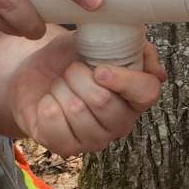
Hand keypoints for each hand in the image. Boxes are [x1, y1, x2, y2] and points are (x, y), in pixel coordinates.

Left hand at [3, 31, 165, 155]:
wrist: (35, 72)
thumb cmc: (70, 58)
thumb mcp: (96, 40)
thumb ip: (128, 45)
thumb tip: (154, 67)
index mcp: (135, 95)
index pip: (148, 93)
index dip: (125, 81)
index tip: (100, 69)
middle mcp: (120, 123)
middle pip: (104, 102)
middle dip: (78, 76)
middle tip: (71, 70)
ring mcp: (94, 139)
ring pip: (76, 110)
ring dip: (60, 87)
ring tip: (60, 84)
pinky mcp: (67, 148)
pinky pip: (53, 121)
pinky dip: (45, 102)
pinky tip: (49, 101)